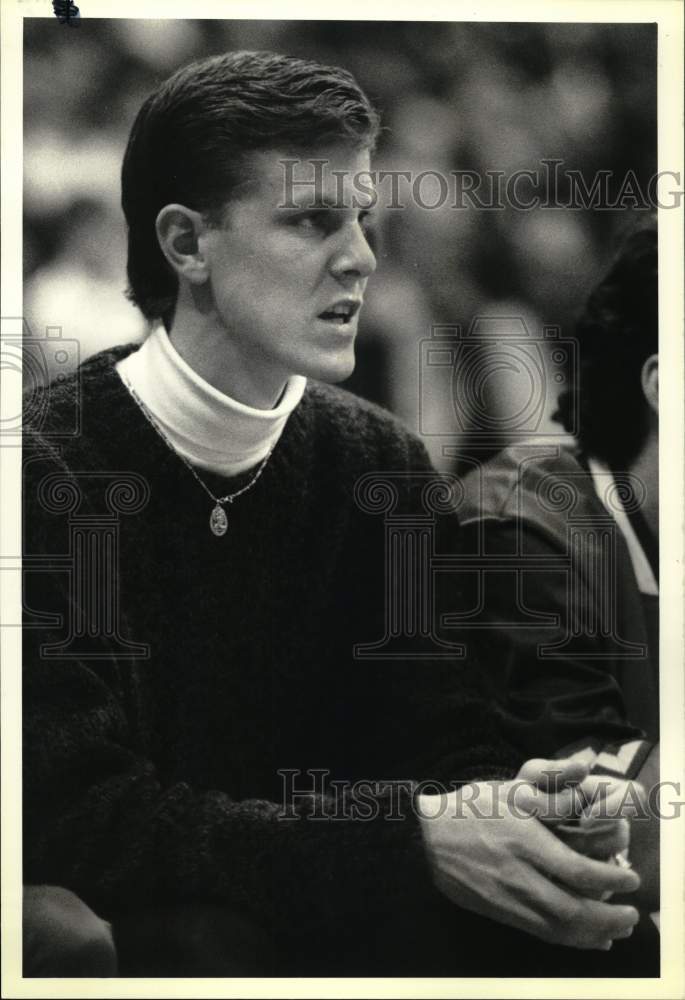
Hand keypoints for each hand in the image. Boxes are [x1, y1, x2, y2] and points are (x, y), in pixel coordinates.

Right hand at [418, 762, 640, 949]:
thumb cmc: (469, 808)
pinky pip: (542, 934)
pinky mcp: (500, 911)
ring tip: (617, 931)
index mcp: (523, 840)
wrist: (425, 838)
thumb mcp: (508, 786)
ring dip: (594, 934)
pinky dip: (570, 940)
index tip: (631, 878)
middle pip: (572, 909)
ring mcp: (507, 898)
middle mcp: (518, 874)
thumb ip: (548, 780)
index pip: (575, 870)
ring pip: (559, 928)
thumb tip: (584, 767)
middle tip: (632, 914)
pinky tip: (587, 939)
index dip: (609, 879)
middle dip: (609, 918)